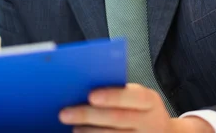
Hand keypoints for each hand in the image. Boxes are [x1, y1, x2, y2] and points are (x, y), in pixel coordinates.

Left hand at [59, 83, 214, 132]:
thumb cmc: (141, 110)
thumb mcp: (138, 98)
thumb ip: (118, 92)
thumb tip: (83, 87)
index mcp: (150, 101)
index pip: (132, 96)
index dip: (111, 96)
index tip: (90, 95)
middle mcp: (151, 122)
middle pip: (117, 118)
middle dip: (88, 115)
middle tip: (64, 113)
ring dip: (89, 132)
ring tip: (72, 128)